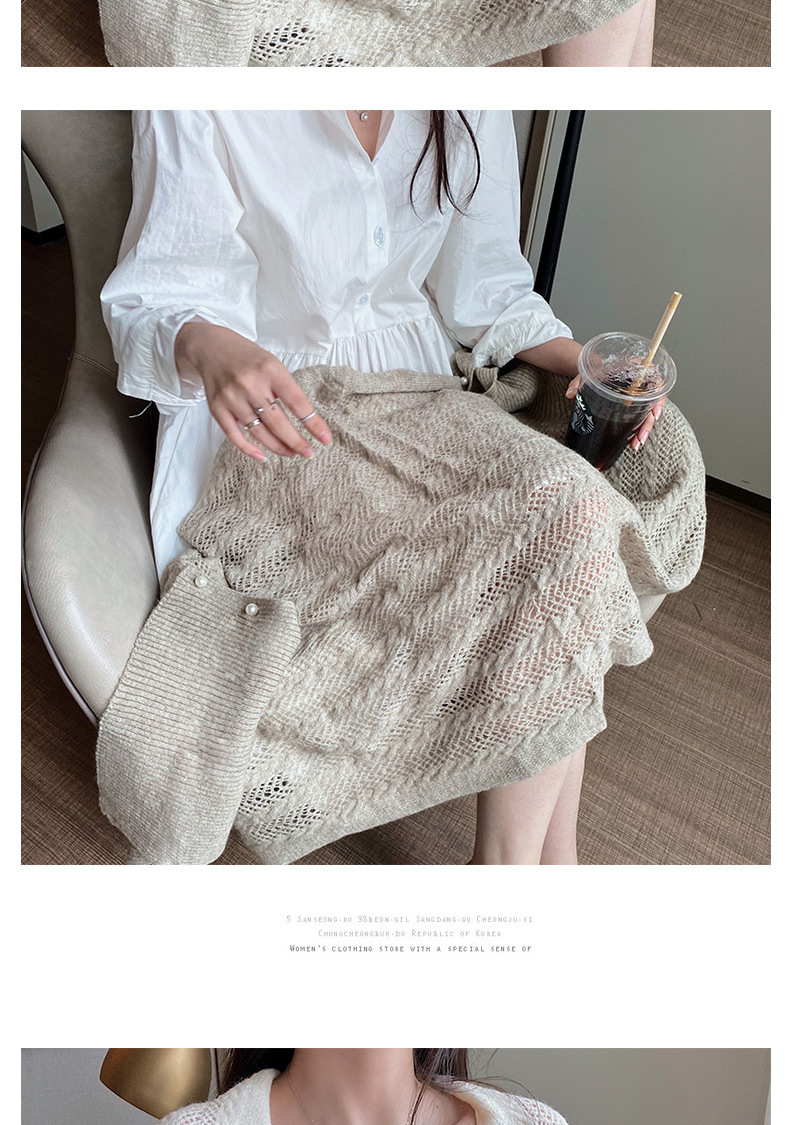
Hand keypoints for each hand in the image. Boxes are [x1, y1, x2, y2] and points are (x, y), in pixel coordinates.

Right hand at [175, 321, 331, 460]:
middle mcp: (250, 384)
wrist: (211, 347)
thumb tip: (307, 421)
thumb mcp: (272, 364)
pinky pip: (235, 435)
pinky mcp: (217, 408)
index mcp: (270, 370)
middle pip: (278, 422)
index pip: (297, 402)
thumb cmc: (248, 358)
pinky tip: (263, 456)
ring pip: (259, 432)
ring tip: (291, 453)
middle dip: (296, 442)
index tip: (325, 439)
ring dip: (278, 447)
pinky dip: (249, 449)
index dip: (313, 423)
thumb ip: (287, 389)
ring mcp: (232, 397)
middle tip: (308, 452)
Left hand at [565, 374, 665, 451]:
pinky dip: (636, 430)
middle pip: (652, 405)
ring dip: (642, 431)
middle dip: (647, 425)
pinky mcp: (633, 406)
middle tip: (639, 440)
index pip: (656, 383)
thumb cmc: (596, 370)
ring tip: (635, 445)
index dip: (659, 400)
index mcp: (635, 371)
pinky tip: (631, 441)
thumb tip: (570, 394)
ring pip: (647, 415)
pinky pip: (639, 418)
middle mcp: (641, 384)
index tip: (654, 414)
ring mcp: (638, 397)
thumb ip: (578, 382)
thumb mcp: (586, 374)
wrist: (594, 370)